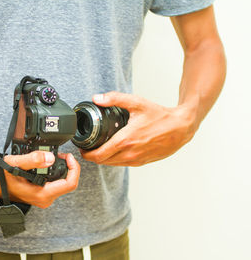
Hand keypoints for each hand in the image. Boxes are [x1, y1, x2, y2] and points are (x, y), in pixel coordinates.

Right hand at [0, 151, 79, 208]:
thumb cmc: (0, 175)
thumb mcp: (15, 163)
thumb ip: (33, 160)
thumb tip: (50, 158)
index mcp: (41, 194)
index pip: (70, 184)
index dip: (74, 168)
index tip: (68, 157)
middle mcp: (44, 199)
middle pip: (68, 183)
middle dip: (69, 167)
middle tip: (61, 154)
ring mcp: (43, 198)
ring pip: (62, 183)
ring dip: (62, 169)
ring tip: (55, 157)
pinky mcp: (41, 194)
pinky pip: (55, 184)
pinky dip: (55, 172)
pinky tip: (48, 164)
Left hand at [81, 92, 197, 165]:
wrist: (181, 128)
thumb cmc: (160, 116)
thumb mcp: (136, 103)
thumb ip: (115, 98)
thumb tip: (97, 98)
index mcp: (125, 140)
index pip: (99, 155)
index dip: (86, 154)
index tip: (82, 148)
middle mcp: (130, 153)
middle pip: (103, 161)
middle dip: (92, 156)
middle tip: (87, 148)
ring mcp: (136, 160)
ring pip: (112, 164)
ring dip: (103, 159)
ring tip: (99, 149)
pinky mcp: (142, 162)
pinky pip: (123, 164)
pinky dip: (115, 159)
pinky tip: (114, 150)